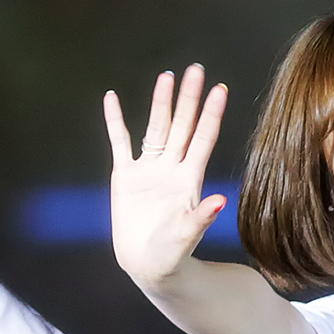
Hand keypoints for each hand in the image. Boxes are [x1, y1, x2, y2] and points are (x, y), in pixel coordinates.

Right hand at [104, 66, 228, 286]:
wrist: (149, 265)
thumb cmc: (173, 255)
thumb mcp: (187, 236)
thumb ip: (202, 218)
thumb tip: (220, 201)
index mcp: (188, 180)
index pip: (202, 139)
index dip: (211, 115)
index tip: (220, 89)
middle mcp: (171, 169)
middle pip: (181, 125)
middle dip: (188, 98)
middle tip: (195, 69)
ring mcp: (149, 171)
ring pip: (155, 128)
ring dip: (161, 103)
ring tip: (167, 76)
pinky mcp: (125, 177)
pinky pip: (119, 142)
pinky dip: (115, 122)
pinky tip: (112, 99)